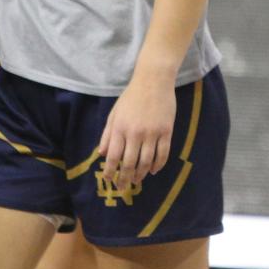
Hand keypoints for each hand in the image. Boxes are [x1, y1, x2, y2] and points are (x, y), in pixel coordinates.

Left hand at [98, 72, 176, 191]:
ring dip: (141, 174)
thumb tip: (102, 154)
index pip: (113, 157)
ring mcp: (152, 132)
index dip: (110, 171)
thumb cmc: (131, 97)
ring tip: (137, 181)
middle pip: (130, 163)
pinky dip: (158, 165)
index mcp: (120, 128)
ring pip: (147, 161)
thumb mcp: (114, 113)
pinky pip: (163, 153)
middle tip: (123, 188)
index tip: (109, 179)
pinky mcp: (166, 130)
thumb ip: (108, 134)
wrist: (154, 80)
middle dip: (125, 179)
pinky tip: (153, 171)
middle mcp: (135, 133)